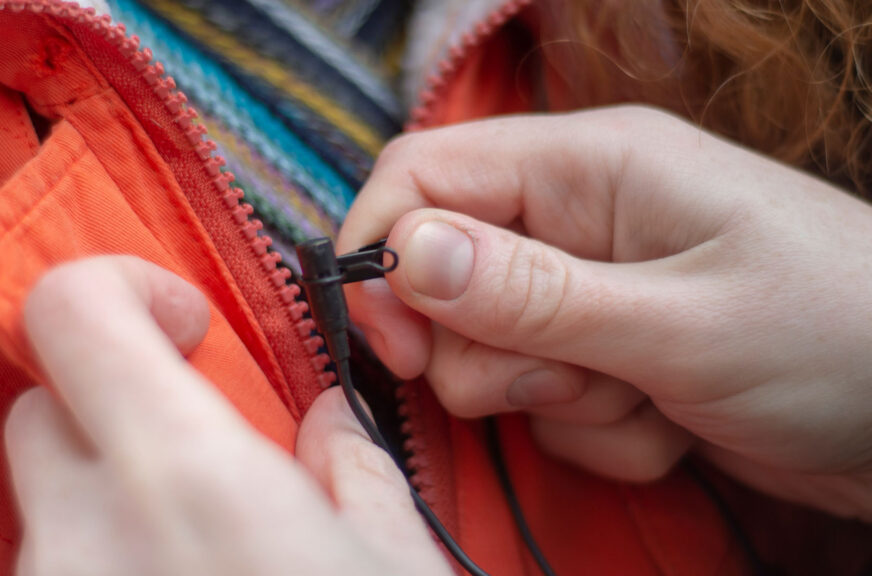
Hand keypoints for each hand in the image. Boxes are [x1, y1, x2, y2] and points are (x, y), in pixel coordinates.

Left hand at [5, 256, 450, 575]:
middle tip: (198, 447)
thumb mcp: (393, 563)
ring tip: (199, 546)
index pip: (71, 309)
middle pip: (45, 405)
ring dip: (109, 494)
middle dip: (113, 403)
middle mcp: (81, 535)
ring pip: (46, 501)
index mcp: (182, 477)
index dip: (124, 288)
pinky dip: (100, 558)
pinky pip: (53, 566)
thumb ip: (354, 468)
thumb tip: (327, 425)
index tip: (189, 326)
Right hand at [338, 106, 871, 519]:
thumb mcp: (680, 323)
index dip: (386, 255)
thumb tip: (401, 252)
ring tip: (649, 401)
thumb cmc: (839, 335)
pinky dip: (599, 431)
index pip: (424, 174)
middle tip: (568, 381)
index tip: (397, 348)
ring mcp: (593, 289)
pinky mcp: (610, 352)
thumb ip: (532, 294)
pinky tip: (672, 425)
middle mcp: (579, 217)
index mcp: (589, 167)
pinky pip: (546, 400)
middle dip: (489, 354)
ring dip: (558, 401)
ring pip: (492, 353)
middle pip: (445, 278)